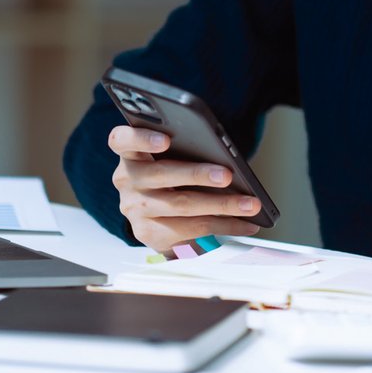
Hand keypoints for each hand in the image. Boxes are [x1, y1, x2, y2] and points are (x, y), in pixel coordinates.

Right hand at [109, 125, 263, 252]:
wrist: (154, 208)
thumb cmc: (170, 169)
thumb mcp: (169, 154)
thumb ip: (184, 147)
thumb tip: (222, 152)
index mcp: (129, 153)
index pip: (122, 139)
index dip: (141, 138)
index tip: (167, 139)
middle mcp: (126, 180)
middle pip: (160, 175)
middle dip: (197, 175)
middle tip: (228, 175)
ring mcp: (134, 209)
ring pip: (179, 206)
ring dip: (220, 206)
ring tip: (249, 204)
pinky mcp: (148, 233)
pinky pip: (190, 231)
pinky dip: (223, 226)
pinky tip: (245, 223)